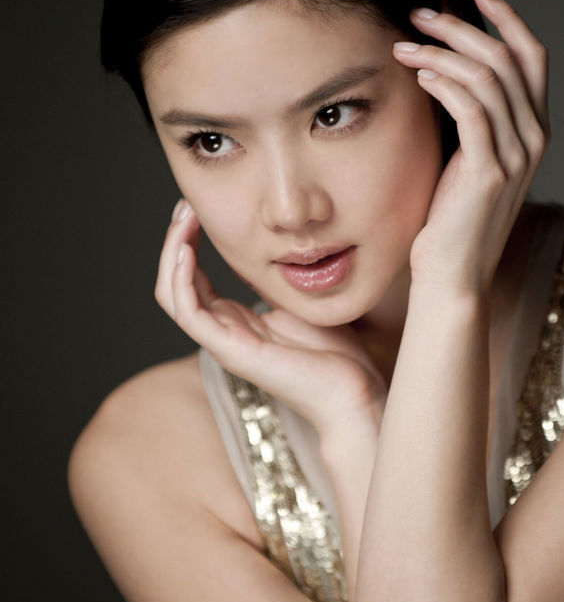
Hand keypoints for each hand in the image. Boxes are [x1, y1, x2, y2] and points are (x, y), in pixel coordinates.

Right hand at [154, 202, 386, 434]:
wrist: (353, 395)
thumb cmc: (337, 357)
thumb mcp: (303, 302)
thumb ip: (279, 280)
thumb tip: (271, 248)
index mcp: (238, 322)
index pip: (193, 279)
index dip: (188, 242)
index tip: (196, 208)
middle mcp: (224, 332)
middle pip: (175, 284)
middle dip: (175, 241)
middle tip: (184, 206)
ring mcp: (224, 343)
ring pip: (173, 296)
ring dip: (172, 253)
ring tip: (182, 219)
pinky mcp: (231, 351)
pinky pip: (189, 313)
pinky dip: (180, 280)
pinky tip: (186, 251)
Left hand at [393, 0, 549, 297]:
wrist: (452, 275)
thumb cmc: (449, 218)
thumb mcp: (464, 157)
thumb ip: (466, 115)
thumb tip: (437, 63)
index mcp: (533, 129)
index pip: (531, 55)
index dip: (506, 17)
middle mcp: (533, 138)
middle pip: (507, 56)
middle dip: (462, 25)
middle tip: (419, 13)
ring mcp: (515, 155)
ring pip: (488, 75)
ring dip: (442, 50)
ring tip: (404, 44)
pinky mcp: (489, 171)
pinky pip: (471, 108)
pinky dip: (444, 82)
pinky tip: (417, 74)